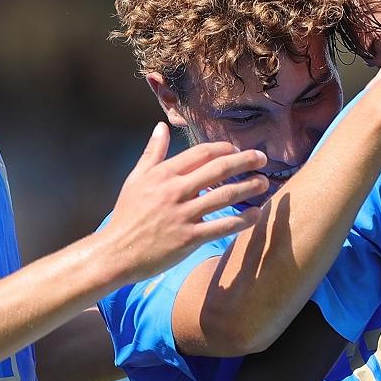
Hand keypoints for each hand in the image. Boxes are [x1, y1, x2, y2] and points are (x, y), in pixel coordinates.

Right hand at [99, 124, 268, 282]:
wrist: (115, 252)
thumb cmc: (126, 215)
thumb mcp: (136, 179)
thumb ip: (152, 153)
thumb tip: (161, 127)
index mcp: (164, 174)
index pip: (202, 153)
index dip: (224, 148)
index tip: (236, 149)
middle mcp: (175, 190)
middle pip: (219, 169)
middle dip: (245, 161)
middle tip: (262, 158)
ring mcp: (183, 214)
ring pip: (225, 195)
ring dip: (249, 187)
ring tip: (264, 182)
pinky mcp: (189, 238)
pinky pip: (222, 226)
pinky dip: (242, 220)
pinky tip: (256, 214)